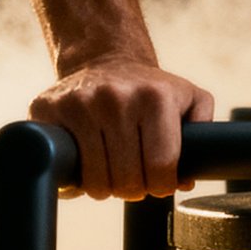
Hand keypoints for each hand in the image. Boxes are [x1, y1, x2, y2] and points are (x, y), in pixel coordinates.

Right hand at [29, 57, 211, 199]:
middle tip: (134, 179)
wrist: (104, 59)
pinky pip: (64, 171)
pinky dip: (75, 181)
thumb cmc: (150, 89)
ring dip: (106, 188)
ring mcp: (79, 104)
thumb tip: (186, 180)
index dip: (162, 186)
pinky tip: (85, 167)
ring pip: (96, 182)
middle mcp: (116, 98)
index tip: (159, 183)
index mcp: (155, 97)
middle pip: (128, 180)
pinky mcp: (47, 110)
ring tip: (112, 173)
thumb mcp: (189, 98)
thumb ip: (202, 133)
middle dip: (135, 189)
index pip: (160, 167)